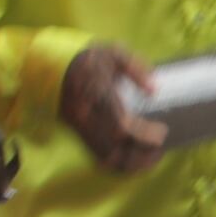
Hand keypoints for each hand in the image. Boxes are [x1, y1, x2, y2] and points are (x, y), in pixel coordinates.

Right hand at [60, 42, 168, 176]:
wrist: (53, 65)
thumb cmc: (87, 59)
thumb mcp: (113, 53)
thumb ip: (135, 68)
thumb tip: (153, 89)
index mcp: (96, 95)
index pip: (121, 125)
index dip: (144, 134)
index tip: (162, 132)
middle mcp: (87, 116)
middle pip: (116, 148)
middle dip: (142, 153)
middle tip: (160, 147)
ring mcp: (81, 127)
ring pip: (107, 157)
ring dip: (132, 162)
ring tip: (151, 157)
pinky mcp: (79, 133)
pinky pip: (99, 155)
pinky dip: (119, 163)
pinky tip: (134, 157)